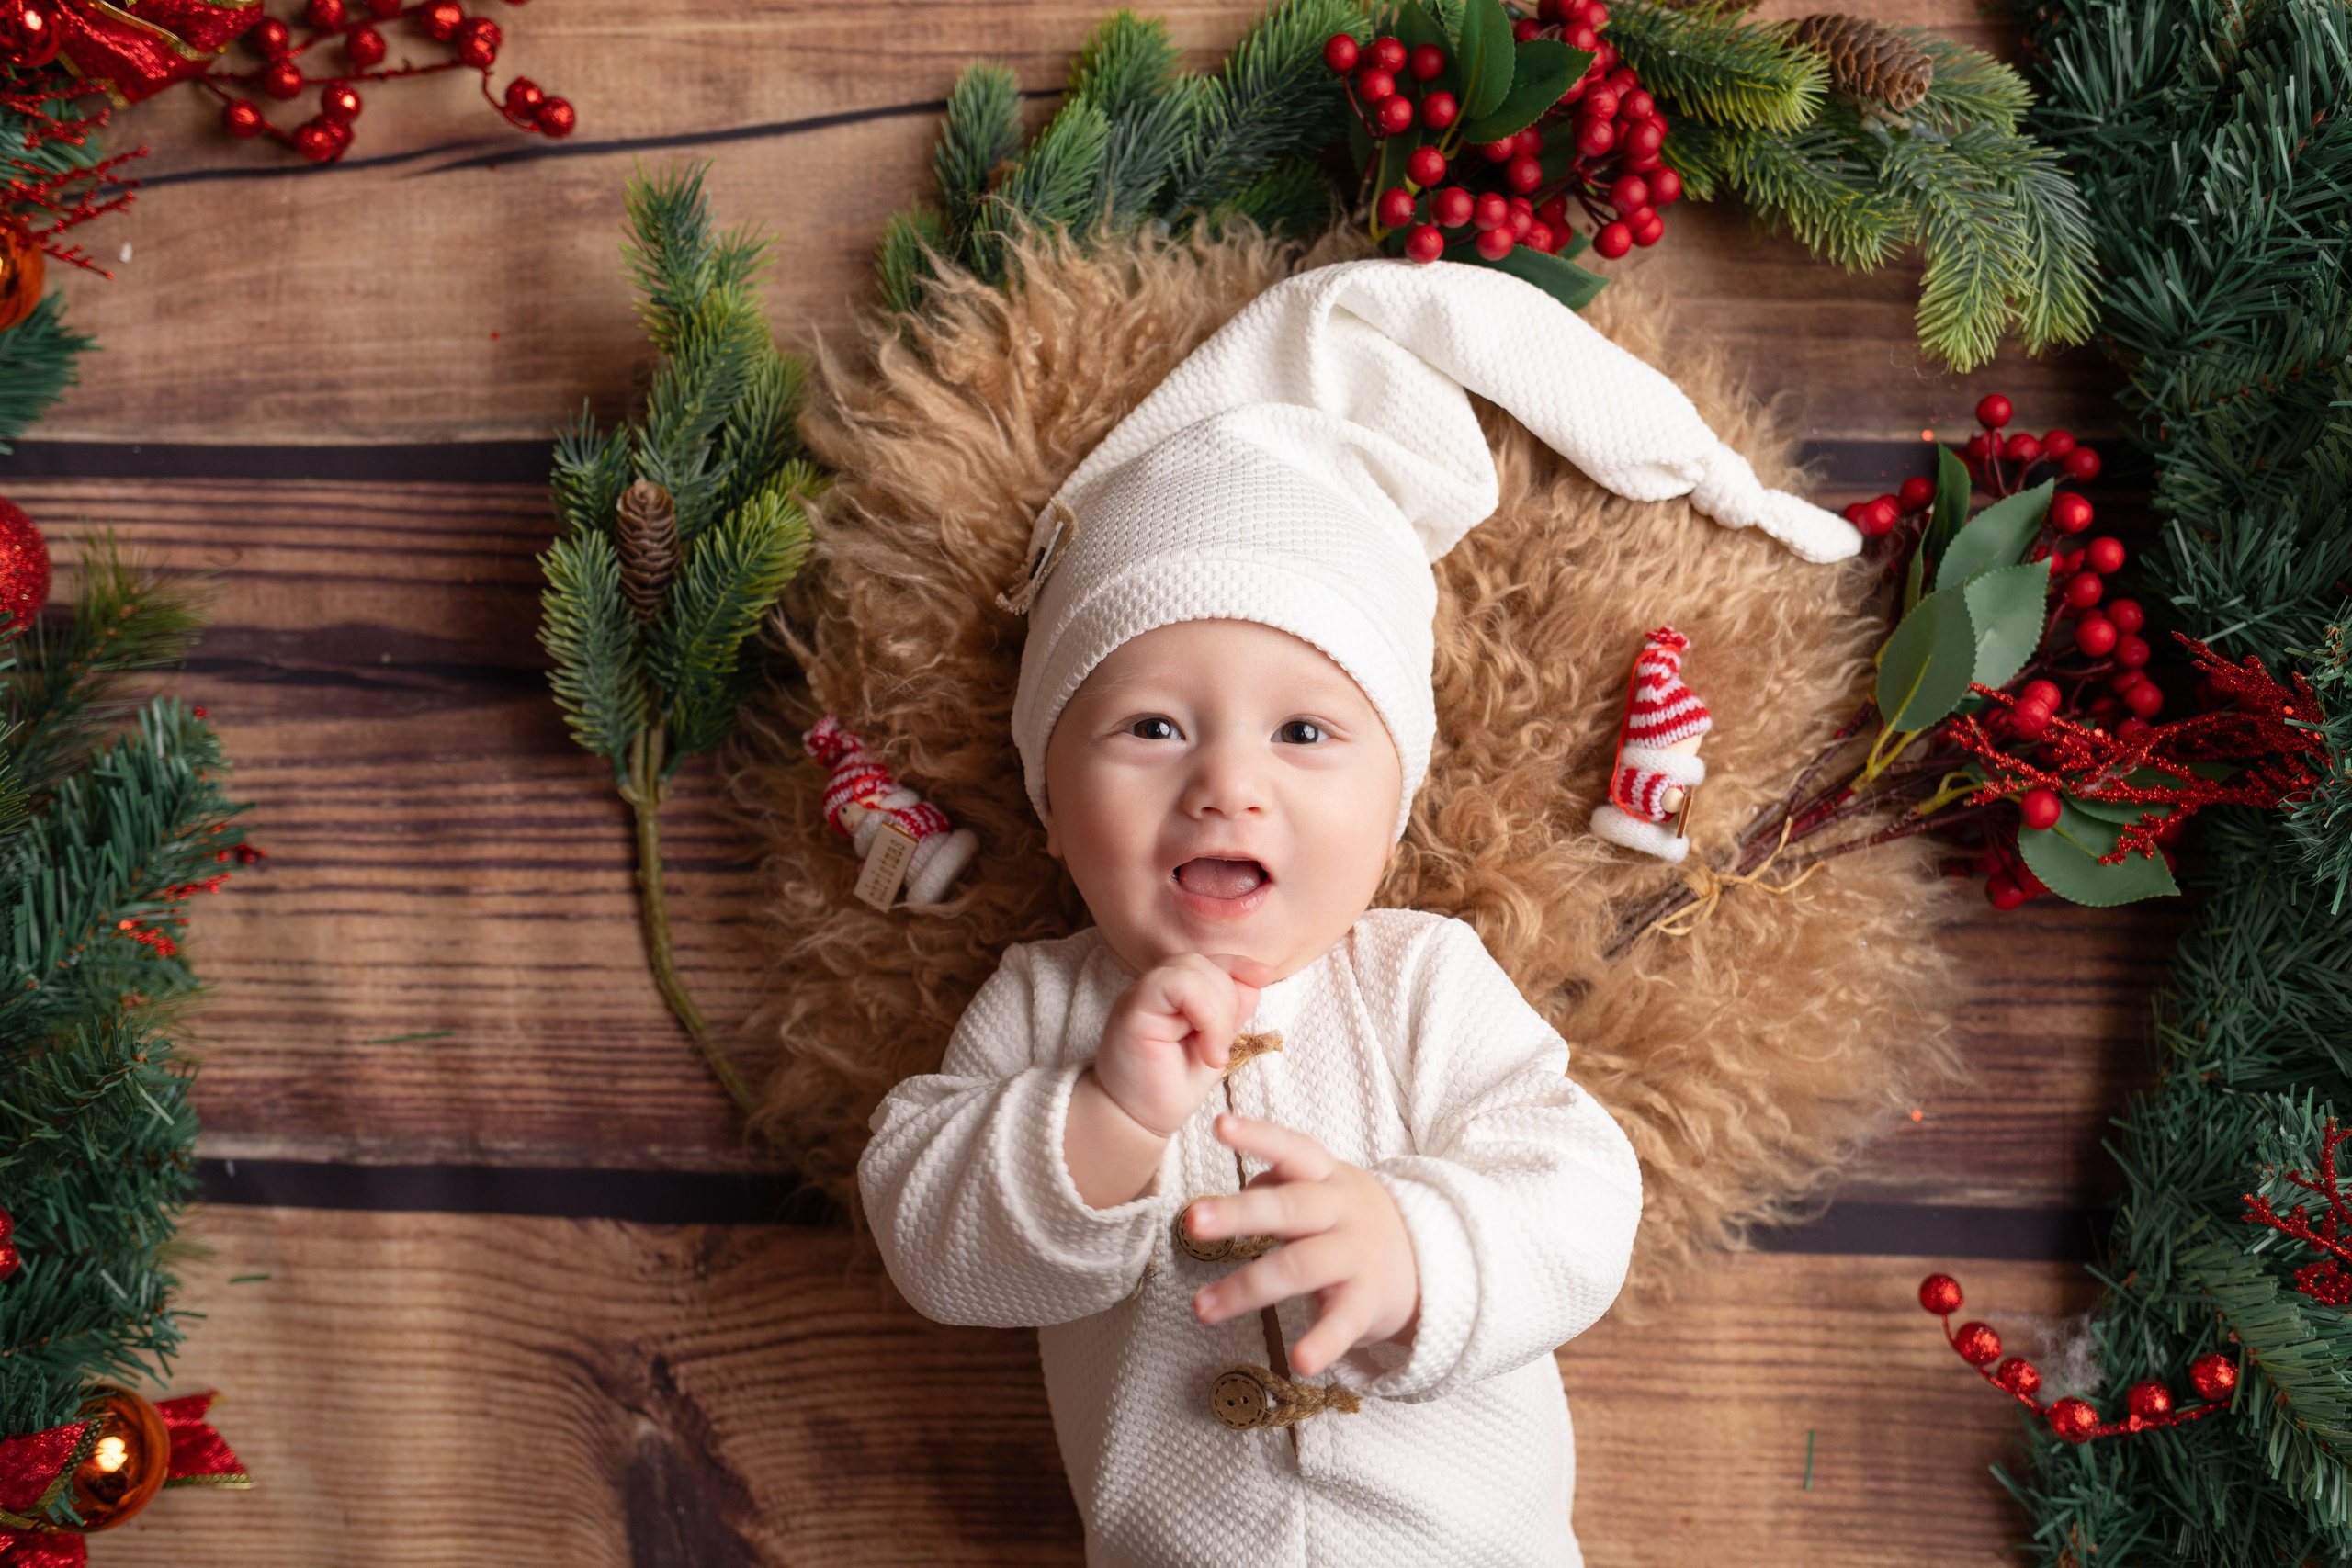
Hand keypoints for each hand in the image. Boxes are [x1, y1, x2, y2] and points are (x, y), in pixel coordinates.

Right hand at [1092, 954, 1269, 1137]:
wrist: (1137, 1120)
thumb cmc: (1171, 1087)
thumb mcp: (1213, 1046)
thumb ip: (1230, 1014)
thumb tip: (1255, 982)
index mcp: (1175, 995)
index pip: (1209, 962)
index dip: (1239, 965)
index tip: (1265, 976)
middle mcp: (1156, 990)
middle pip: (1202, 963)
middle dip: (1228, 1000)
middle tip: (1220, 1049)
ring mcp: (1140, 996)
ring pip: (1189, 968)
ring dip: (1216, 1011)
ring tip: (1212, 1053)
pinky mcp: (1132, 1010)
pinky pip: (1170, 983)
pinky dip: (1199, 1005)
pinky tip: (1204, 1044)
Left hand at [1185, 1115, 1418, 1378]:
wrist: (1429, 1264)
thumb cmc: (1351, 1223)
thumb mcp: (1325, 1190)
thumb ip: (1281, 1185)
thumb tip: (1241, 1186)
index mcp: (1327, 1176)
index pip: (1292, 1147)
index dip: (1257, 1135)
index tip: (1218, 1126)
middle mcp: (1342, 1210)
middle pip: (1288, 1207)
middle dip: (1237, 1214)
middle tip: (1192, 1222)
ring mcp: (1356, 1255)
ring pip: (1298, 1267)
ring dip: (1245, 1289)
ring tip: (1201, 1308)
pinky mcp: (1369, 1301)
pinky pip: (1343, 1322)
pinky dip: (1322, 1343)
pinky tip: (1300, 1361)